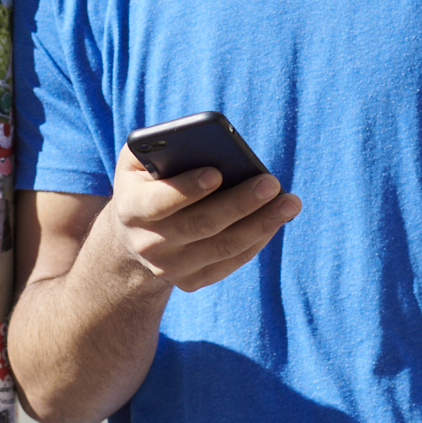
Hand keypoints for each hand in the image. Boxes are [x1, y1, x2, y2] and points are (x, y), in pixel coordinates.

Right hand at [101, 145, 300, 292]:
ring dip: (261, 224)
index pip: (159, 202)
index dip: (187, 189)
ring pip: (223, 247)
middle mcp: (149, 244)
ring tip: (290, 202)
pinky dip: (258, 239)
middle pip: (201, 225)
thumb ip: (160, 146)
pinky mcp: (192, 281)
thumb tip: (204, 141)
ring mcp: (171, 268)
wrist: (133, 235)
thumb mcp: (139, 161)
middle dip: (240, 203)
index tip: (217, 173)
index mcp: (131, 209)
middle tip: (271, 183)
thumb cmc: (146, 183)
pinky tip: (277, 219)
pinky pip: (231, 261)